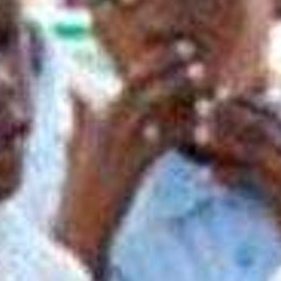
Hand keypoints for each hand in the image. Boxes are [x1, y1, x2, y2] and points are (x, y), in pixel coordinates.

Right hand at [53, 46, 205, 265]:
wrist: (78, 231)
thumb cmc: (80, 193)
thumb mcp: (74, 148)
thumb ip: (79, 117)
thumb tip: (74, 89)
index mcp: (95, 118)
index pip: (126, 79)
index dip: (153, 61)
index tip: (177, 49)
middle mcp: (102, 125)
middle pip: (136, 81)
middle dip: (165, 63)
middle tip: (193, 50)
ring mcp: (115, 144)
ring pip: (150, 104)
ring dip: (179, 88)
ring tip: (206, 79)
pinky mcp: (129, 166)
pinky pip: (162, 139)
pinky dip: (184, 129)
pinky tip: (204, 125)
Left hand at [196, 90, 280, 246]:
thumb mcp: (276, 162)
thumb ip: (257, 143)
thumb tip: (226, 129)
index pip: (264, 107)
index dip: (237, 96)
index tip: (211, 88)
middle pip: (257, 122)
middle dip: (227, 112)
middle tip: (199, 104)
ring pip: (254, 148)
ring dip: (225, 140)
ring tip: (198, 136)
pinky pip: (252, 179)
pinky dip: (229, 175)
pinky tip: (207, 176)